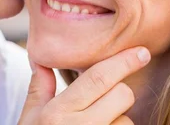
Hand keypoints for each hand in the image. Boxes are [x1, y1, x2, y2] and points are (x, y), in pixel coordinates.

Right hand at [18, 47, 150, 124]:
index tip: (141, 52)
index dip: (123, 62)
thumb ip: (39, 90)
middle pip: (122, 96)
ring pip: (128, 122)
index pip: (99, 78)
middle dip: (119, 93)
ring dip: (118, 122)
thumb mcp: (28, 120)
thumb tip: (41, 61)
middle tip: (104, 102)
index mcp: (58, 113)